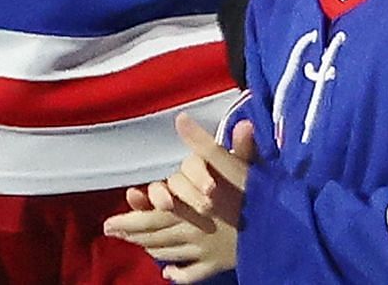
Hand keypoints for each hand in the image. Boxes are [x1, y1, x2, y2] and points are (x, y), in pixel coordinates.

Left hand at [104, 114, 255, 282]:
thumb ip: (206, 144)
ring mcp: (203, 252)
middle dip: (132, 234)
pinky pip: (192, 274)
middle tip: (111, 233)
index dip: (130, 219)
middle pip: (155, 236)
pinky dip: (178, 274)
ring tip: (136, 247)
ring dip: (150, 249)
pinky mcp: (217, 265)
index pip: (152, 216)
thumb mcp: (231, 165)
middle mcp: (191, 232)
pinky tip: (168, 274)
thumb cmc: (254, 197)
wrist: (278, 231)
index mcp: (190, 209)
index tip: (108, 222)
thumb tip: (182, 117)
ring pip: (169, 252)